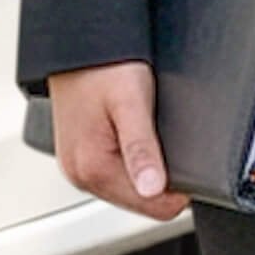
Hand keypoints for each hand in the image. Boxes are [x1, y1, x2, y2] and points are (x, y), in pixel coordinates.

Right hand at [46, 59, 190, 220]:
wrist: (75, 47)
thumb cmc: (101, 68)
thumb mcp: (131, 104)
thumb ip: (141, 149)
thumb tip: (153, 189)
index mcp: (90, 168)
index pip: (155, 208)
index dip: (178, 186)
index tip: (177, 153)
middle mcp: (79, 174)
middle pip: (143, 201)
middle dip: (160, 178)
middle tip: (159, 137)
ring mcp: (76, 167)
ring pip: (131, 190)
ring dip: (145, 169)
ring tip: (142, 132)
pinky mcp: (78, 158)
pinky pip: (115, 175)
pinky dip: (130, 162)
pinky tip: (130, 135)